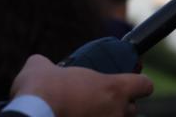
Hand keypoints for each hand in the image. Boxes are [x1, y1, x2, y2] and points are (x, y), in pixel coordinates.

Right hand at [10, 54, 153, 116]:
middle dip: (120, 106)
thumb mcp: (42, 66)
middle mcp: (116, 111)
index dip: (139, 83)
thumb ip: (49, 63)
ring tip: (88, 114)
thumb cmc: (40, 90)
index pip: (145, 85)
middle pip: (132, 110)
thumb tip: (40, 63)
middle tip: (100, 103)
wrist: (31, 115)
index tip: (132, 82)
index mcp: (114, 88)